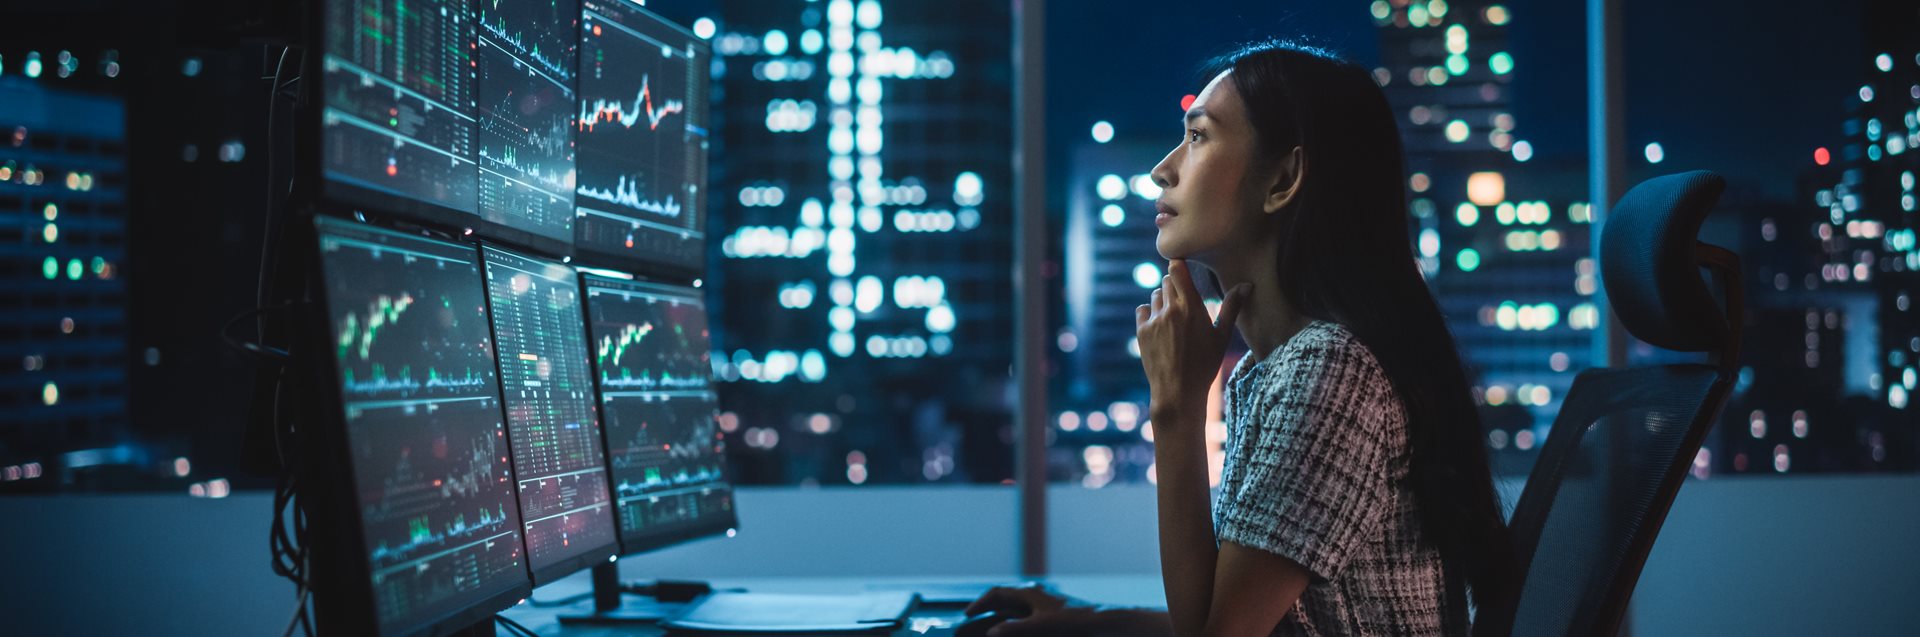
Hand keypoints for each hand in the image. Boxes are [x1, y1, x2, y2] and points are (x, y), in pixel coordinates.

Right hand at [964, 584, 1099, 635]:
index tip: (967, 615)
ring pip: (1014, 606)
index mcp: (1029, 593)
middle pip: (1003, 597)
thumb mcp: (1041, 626)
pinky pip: (1025, 614)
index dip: (980, 604)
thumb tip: (991, 633)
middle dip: (986, 607)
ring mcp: (1042, 603)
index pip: (997, 594)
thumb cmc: (1072, 622)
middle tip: (971, 617)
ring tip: (988, 624)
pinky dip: (1013, 621)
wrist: (1100, 621)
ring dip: (999, 614)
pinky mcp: (1050, 612)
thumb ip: (1014, 628)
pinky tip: (1012, 629)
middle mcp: (1034, 595)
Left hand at [1135, 260, 1250, 424]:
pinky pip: (1143, 309)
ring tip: (1175, 317)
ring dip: (1163, 299)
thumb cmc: (1205, 365)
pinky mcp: (1141, 331)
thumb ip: (1232, 306)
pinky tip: (1160, 325)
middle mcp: (1170, 310)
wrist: (1178, 392)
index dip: (1178, 265)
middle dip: (1175, 285)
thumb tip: (1247, 284)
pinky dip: (1150, 313)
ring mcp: (1153, 320)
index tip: (1184, 267)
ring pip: (1155, 295)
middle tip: (1185, 300)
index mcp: (1191, 307)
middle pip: (1166, 280)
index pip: (1176, 269)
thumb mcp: (1222, 336)